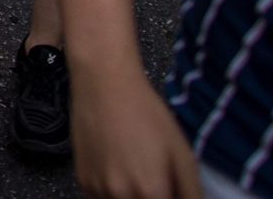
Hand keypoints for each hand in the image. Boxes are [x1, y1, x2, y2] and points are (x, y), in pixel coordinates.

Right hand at [70, 71, 202, 198]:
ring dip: (132, 198)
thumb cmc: (148, 115)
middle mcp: (121, 197)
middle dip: (153, 197)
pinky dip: (114, 193)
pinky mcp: (81, 181)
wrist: (103, 85)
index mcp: (152, 192)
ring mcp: (97, 190)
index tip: (170, 189)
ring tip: (136, 170)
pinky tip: (118, 167)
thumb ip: (191, 192)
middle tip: (156, 178)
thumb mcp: (182, 152)